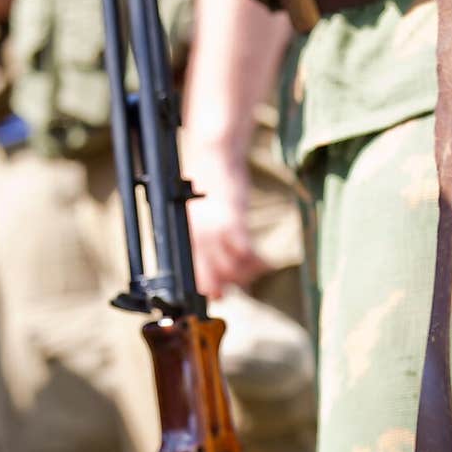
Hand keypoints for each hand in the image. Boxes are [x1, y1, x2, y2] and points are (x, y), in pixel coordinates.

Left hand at [186, 156, 266, 300]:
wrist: (214, 157)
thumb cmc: (208, 188)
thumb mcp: (198, 220)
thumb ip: (203, 247)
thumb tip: (214, 275)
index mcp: (186, 240)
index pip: (195, 279)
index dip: (210, 291)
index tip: (222, 294)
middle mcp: (196, 239)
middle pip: (213, 282)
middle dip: (229, 287)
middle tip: (242, 282)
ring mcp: (213, 232)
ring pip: (232, 272)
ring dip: (248, 275)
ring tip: (255, 267)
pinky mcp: (232, 222)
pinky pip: (247, 254)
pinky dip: (259, 262)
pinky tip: (265, 262)